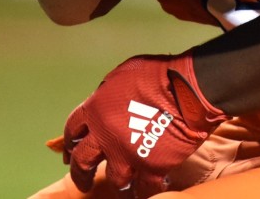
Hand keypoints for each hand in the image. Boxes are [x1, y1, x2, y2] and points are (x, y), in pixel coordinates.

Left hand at [59, 52, 227, 196]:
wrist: (189, 89)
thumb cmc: (159, 73)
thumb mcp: (123, 73)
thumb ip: (107, 93)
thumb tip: (104, 102)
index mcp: (95, 110)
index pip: (72, 129)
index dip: (70, 140)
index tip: (70, 148)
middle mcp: (105, 137)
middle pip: (82, 161)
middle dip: (79, 172)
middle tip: (82, 179)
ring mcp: (127, 155)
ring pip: (113, 178)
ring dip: (116, 180)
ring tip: (120, 184)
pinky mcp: (150, 167)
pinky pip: (143, 188)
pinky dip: (143, 190)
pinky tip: (143, 190)